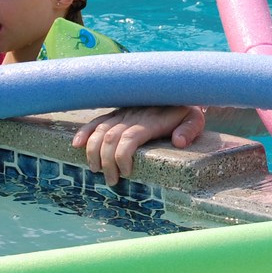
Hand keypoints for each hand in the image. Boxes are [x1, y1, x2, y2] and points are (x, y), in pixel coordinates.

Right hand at [72, 105, 205, 185]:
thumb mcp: (195, 120)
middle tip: (111, 181)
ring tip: (95, 170)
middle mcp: (132, 115)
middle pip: (110, 138)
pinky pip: (97, 121)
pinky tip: (76, 145)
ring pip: (100, 130)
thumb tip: (179, 141)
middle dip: (106, 161)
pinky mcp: (116, 113)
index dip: (122, 157)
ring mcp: (122, 113)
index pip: (129, 138)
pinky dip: (84, 132)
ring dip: (93, 151)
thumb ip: (189, 130)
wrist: (177, 91)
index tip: (126, 174)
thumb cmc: (186, 111)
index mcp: (150, 120)